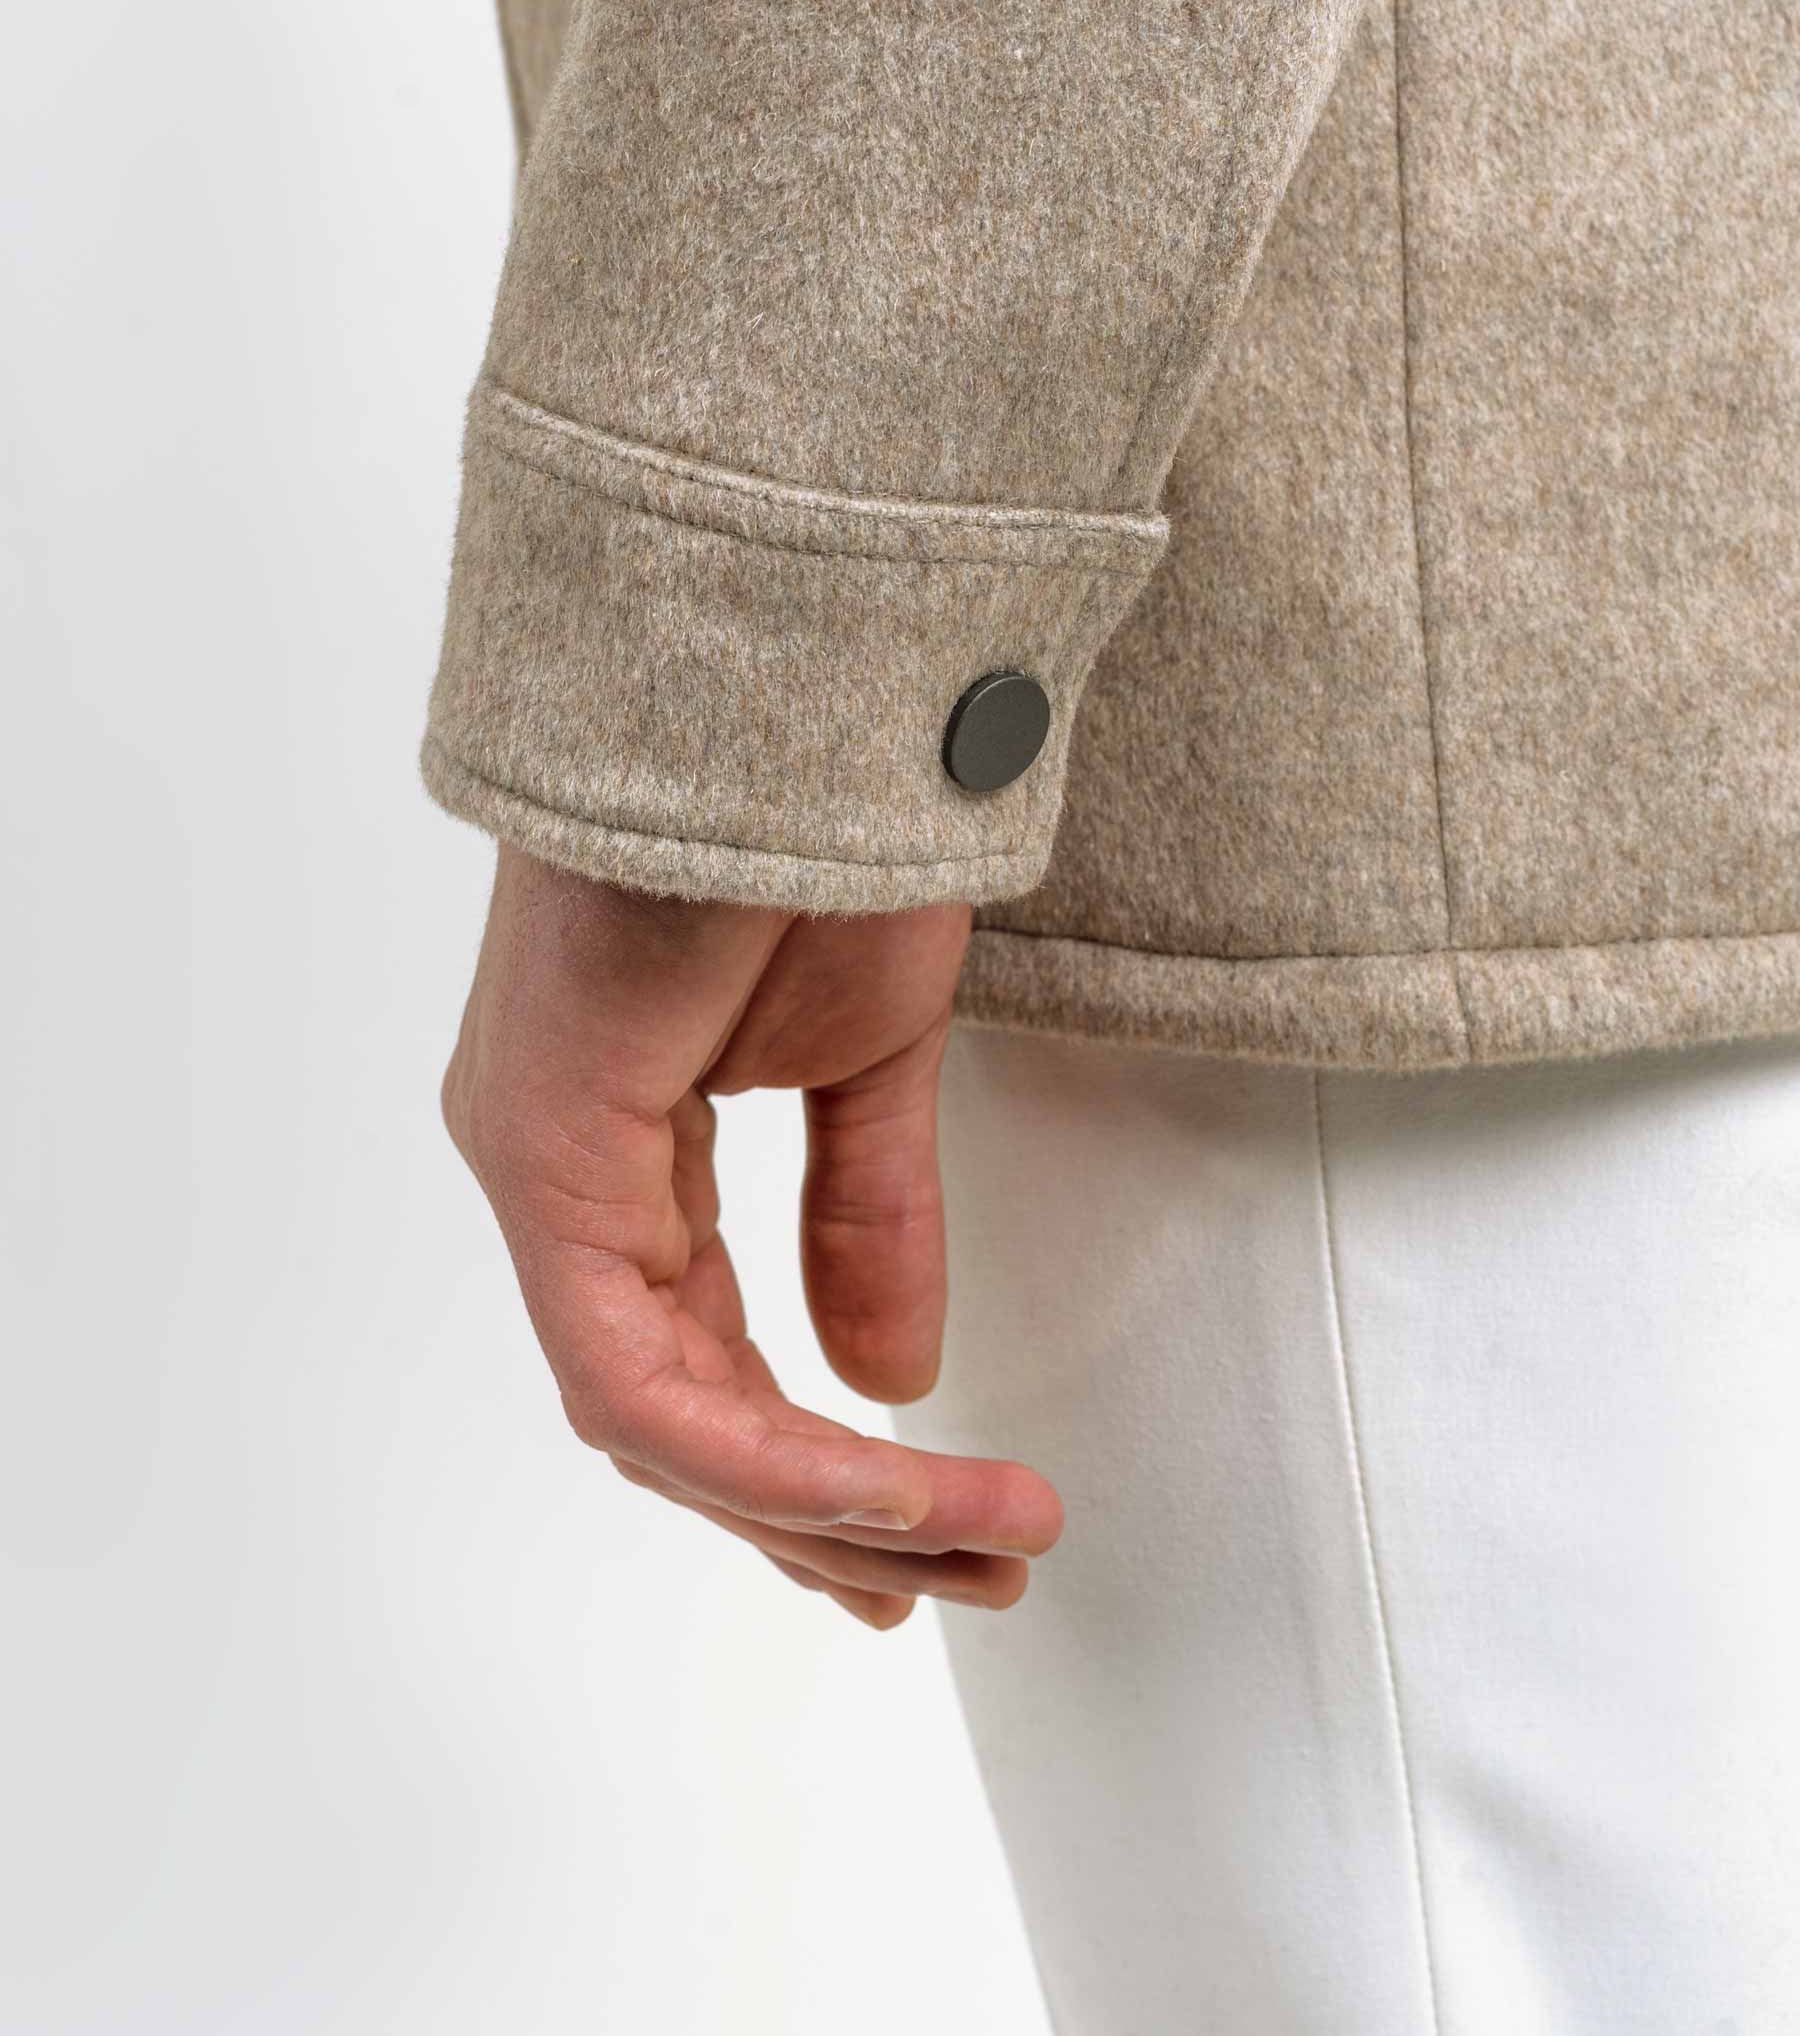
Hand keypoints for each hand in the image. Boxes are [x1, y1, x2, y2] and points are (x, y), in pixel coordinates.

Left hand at [440, 844, 1062, 1629]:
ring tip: (982, 1544)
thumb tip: (890, 1378)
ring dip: (823, 1502)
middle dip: (823, 1518)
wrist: (780, 691)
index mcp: (613, 1142)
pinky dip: (768, 1445)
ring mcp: (536, 1160)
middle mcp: (554, 1165)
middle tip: (963, 1581)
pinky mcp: (541, 1150)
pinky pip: (636, 1365)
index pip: (690, 1354)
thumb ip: (865, 1214)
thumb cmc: (815, 832)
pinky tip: (893, 1477)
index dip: (806, 1468)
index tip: (941, 1531)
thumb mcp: (868, 1057)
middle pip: (670, 1412)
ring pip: (653, 1415)